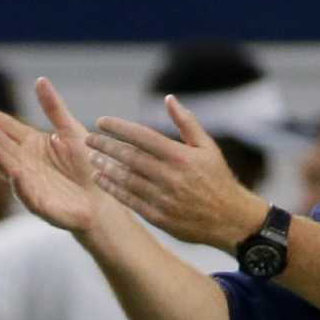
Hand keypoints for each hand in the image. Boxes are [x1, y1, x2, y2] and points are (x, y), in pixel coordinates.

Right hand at [0, 77, 112, 236]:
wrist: (104, 197)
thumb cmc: (87, 164)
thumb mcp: (70, 130)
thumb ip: (54, 108)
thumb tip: (39, 80)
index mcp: (34, 147)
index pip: (12, 133)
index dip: (0, 124)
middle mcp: (29, 166)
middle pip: (9, 152)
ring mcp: (34, 187)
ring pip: (14, 173)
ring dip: (2, 163)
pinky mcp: (44, 208)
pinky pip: (29, 197)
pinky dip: (21, 187)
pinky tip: (16, 174)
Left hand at [86, 96, 266, 250]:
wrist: (230, 220)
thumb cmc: (218, 179)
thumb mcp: (208, 147)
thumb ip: (186, 122)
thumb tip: (168, 99)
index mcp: (181, 156)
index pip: (142, 136)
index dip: (118, 128)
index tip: (100, 122)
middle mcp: (170, 176)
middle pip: (129, 157)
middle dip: (105, 146)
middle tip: (88, 139)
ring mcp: (163, 198)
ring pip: (126, 179)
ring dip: (105, 167)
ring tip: (91, 158)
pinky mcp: (159, 217)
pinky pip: (130, 200)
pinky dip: (113, 189)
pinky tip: (101, 180)